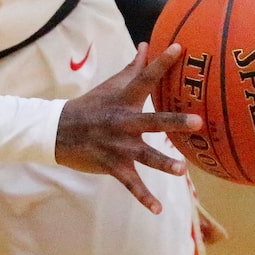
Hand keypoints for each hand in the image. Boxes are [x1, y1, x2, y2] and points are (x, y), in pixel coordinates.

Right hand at [55, 42, 200, 213]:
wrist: (56, 131)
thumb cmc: (90, 106)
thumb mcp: (109, 87)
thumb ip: (132, 69)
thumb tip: (146, 45)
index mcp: (124, 100)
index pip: (145, 78)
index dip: (162, 63)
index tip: (179, 48)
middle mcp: (122, 122)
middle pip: (151, 121)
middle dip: (174, 122)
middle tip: (198, 122)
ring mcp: (117, 145)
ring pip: (144, 155)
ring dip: (163, 163)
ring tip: (182, 171)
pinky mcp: (112, 165)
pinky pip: (130, 183)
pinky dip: (143, 197)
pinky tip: (158, 209)